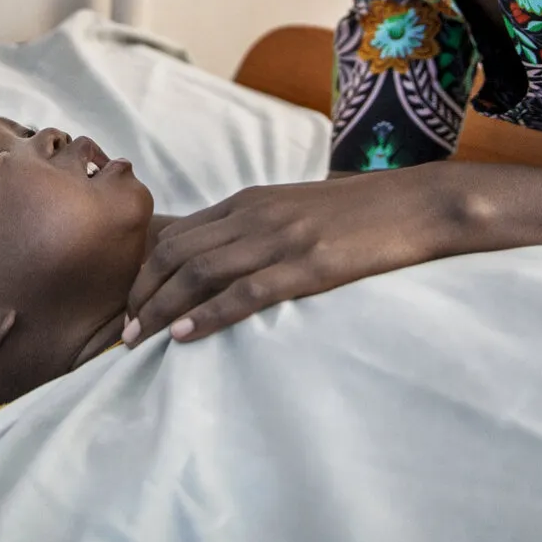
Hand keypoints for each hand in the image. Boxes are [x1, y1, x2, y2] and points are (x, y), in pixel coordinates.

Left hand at [123, 170, 453, 344]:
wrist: (416, 204)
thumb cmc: (357, 212)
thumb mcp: (293, 209)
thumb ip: (253, 227)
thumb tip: (217, 256)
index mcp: (249, 202)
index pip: (177, 235)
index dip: (144, 271)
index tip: (129, 304)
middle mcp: (255, 216)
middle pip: (177, 254)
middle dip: (143, 293)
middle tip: (124, 330)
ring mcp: (280, 240)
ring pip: (200, 273)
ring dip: (163, 308)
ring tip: (139, 339)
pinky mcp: (309, 265)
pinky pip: (246, 292)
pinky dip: (209, 315)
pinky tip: (186, 335)